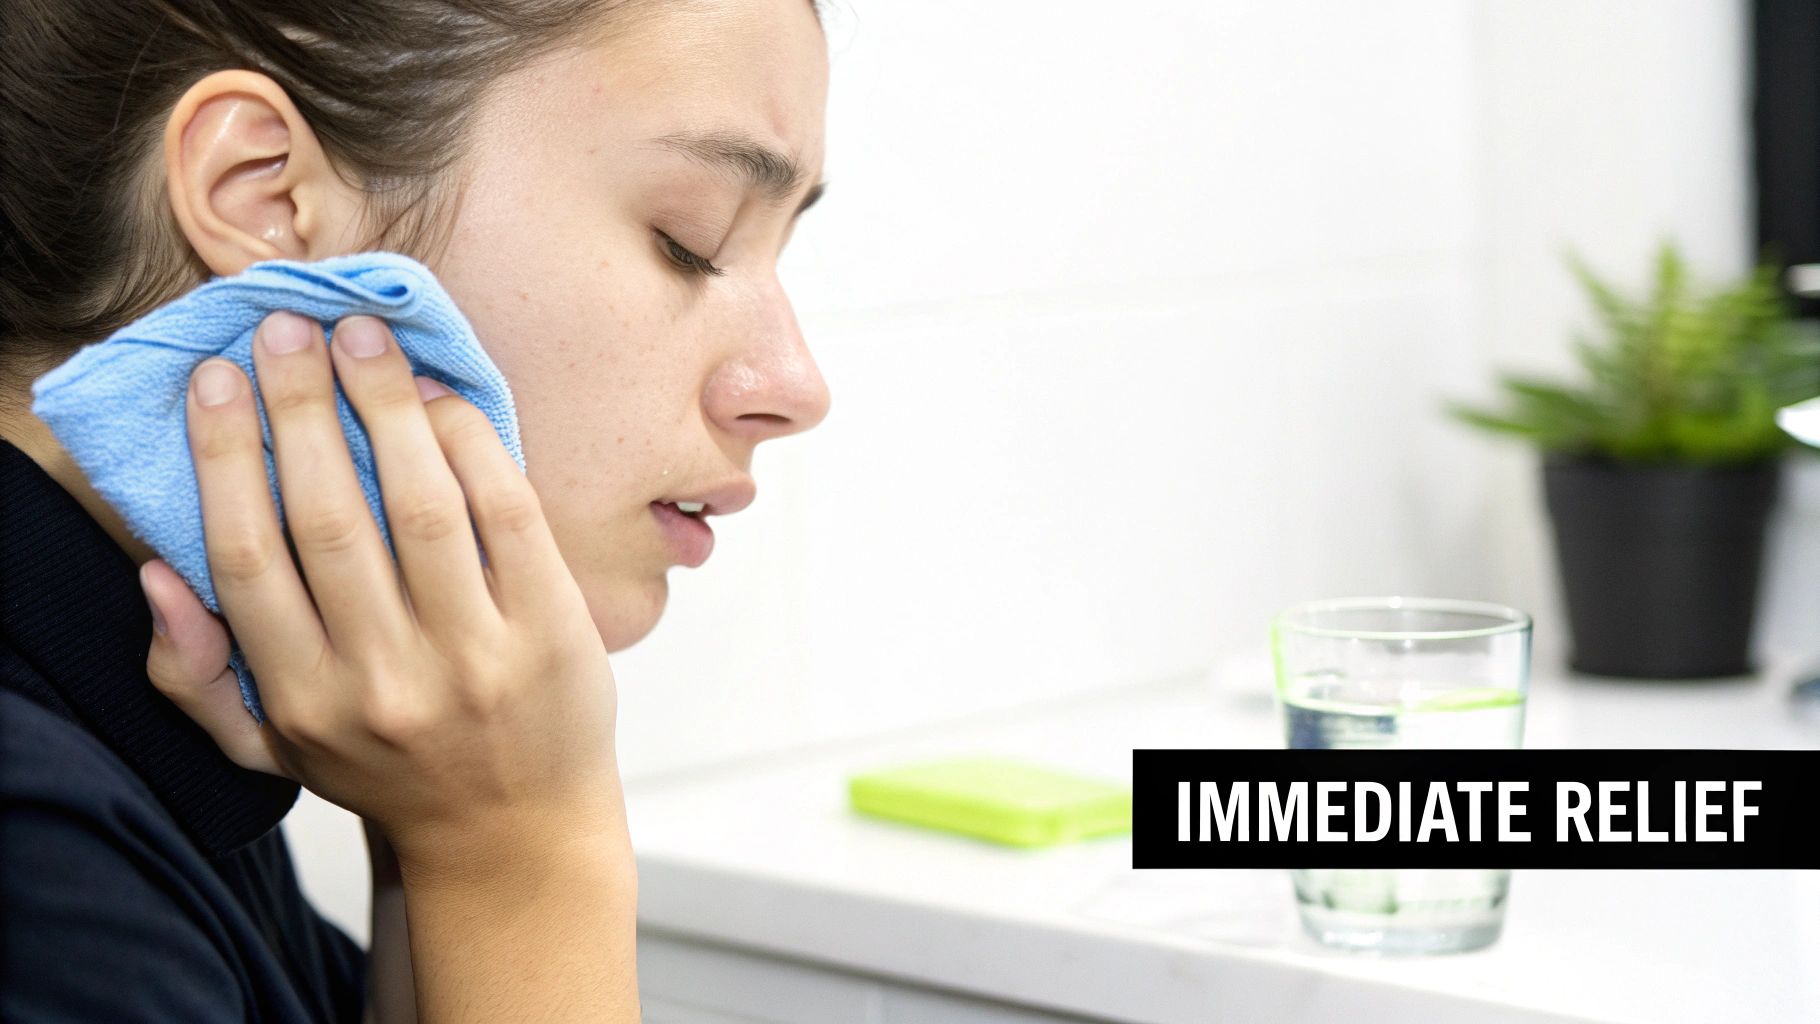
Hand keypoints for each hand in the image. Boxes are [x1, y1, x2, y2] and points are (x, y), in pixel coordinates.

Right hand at [150, 310, 624, 869]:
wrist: (515, 831)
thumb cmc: (388, 765)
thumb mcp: (270, 746)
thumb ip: (196, 675)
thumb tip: (156, 574)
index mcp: (303, 699)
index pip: (248, 558)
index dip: (226, 458)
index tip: (216, 380)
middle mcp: (385, 680)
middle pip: (329, 517)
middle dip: (301, 408)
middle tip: (287, 330)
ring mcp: (475, 658)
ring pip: (421, 506)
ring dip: (386, 405)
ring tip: (363, 337)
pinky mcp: (551, 634)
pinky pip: (508, 517)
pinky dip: (473, 447)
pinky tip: (443, 397)